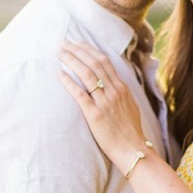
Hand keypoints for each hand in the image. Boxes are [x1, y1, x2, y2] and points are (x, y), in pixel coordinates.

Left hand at [59, 41, 147, 169]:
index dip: (90, 50)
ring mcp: (105, 102)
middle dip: (77, 51)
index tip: (78, 43)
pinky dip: (69, 82)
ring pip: (86, 74)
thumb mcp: (131, 106)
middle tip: (63, 43)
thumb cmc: (131, 132)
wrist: (133, 150)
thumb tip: (114, 83)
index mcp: (122, 88)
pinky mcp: (95, 115)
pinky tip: (59, 74)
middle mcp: (114, 91)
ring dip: (71, 61)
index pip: (104, 62)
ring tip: (59, 54)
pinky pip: (80, 94)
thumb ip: (121, 93)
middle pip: (94, 64)